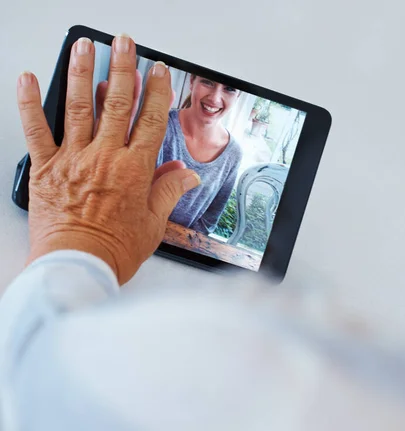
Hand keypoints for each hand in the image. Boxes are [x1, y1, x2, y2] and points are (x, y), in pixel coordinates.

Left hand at [17, 35, 200, 283]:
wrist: (75, 266)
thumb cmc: (114, 249)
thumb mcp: (154, 223)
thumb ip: (169, 191)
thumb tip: (186, 175)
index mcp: (135, 170)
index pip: (150, 120)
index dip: (156, 92)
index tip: (158, 71)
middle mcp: (105, 157)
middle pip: (117, 103)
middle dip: (123, 68)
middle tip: (124, 43)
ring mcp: (73, 159)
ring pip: (79, 107)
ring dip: (83, 73)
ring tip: (85, 47)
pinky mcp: (46, 168)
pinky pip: (35, 129)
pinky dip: (29, 102)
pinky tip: (28, 79)